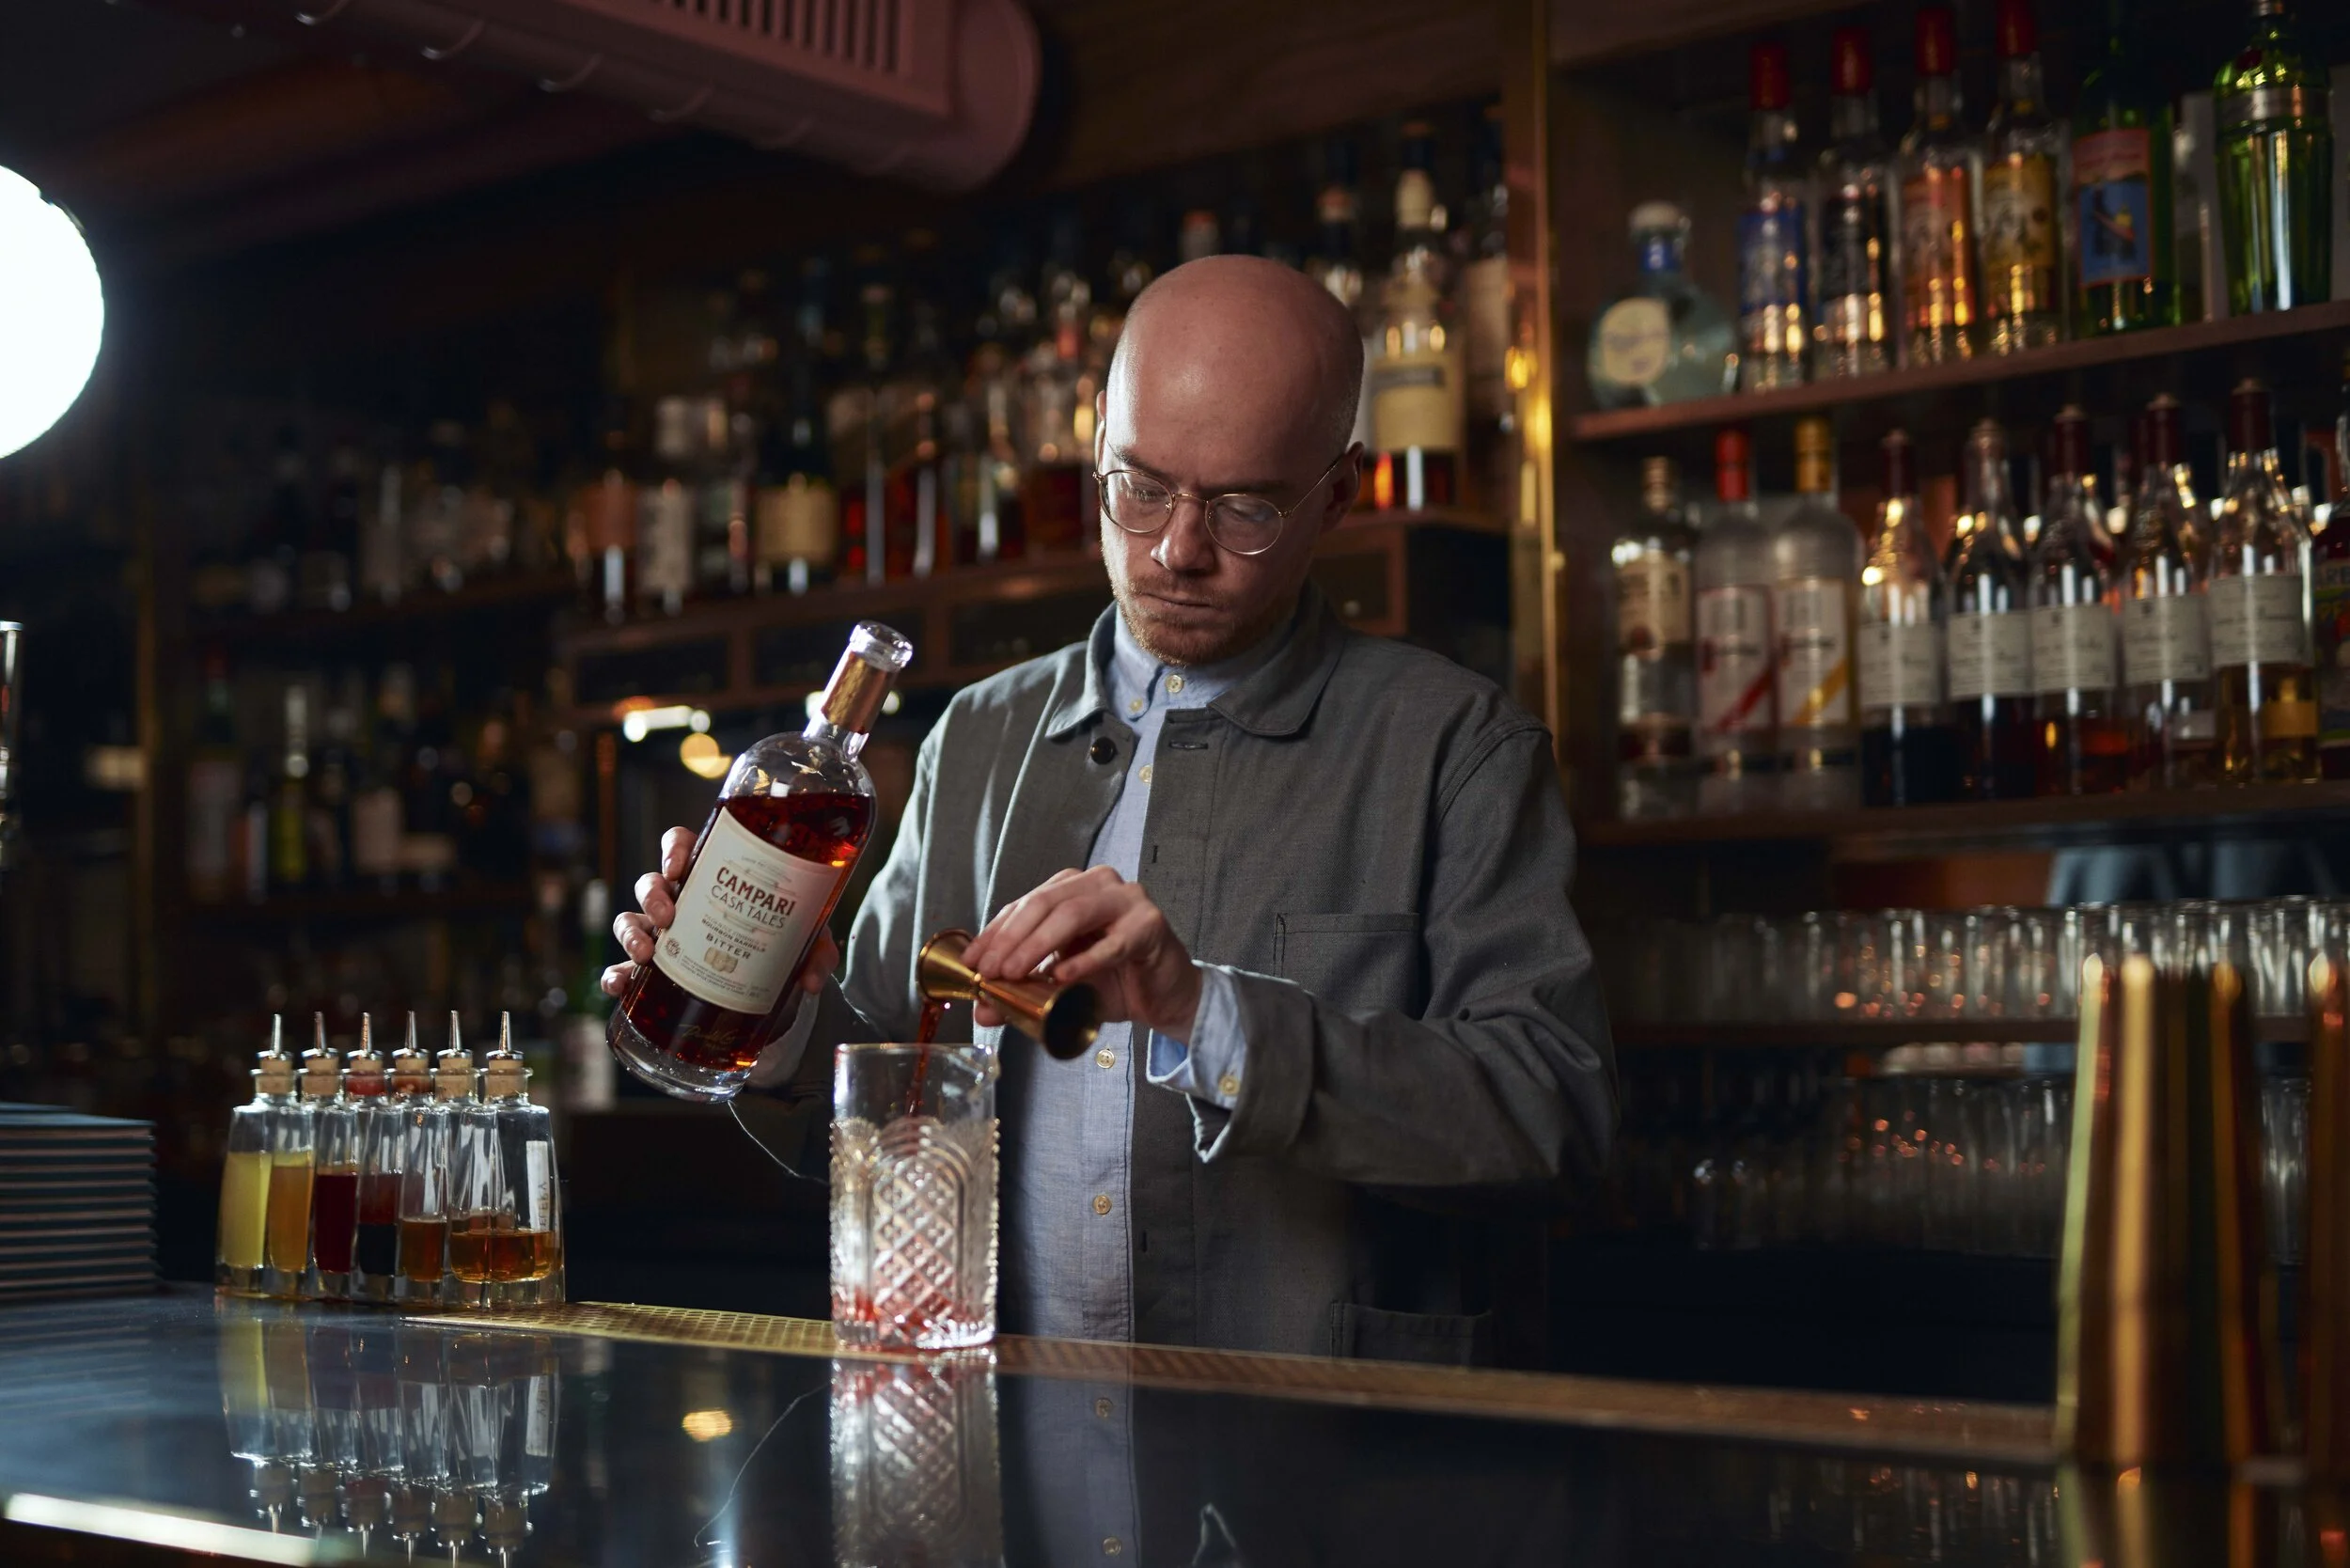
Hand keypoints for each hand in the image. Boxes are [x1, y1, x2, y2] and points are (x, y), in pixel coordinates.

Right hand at [600, 823, 840, 1002]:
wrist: (766, 989)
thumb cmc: (776, 946)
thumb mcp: (800, 942)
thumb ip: (815, 952)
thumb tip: (813, 979)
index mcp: (711, 878)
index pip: (682, 845)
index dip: (675, 849)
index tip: (679, 867)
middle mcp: (680, 901)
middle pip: (651, 882)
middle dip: (653, 894)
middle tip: (669, 915)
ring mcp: (661, 934)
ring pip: (629, 919)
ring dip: (631, 933)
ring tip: (648, 954)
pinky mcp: (652, 971)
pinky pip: (621, 967)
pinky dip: (615, 975)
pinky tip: (620, 986)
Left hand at [960, 866, 1201, 1041]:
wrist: (1165, 997)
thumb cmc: (1115, 981)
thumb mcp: (1062, 987)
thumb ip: (1024, 993)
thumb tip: (983, 1010)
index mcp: (1073, 888)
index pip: (1025, 905)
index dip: (995, 932)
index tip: (973, 961)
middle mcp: (1099, 884)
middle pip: (1045, 903)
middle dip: (1012, 938)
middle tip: (991, 971)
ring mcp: (1127, 899)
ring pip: (1073, 914)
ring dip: (1038, 945)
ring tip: (1015, 973)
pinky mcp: (1150, 925)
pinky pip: (1112, 942)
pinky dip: (1084, 961)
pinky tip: (1062, 977)